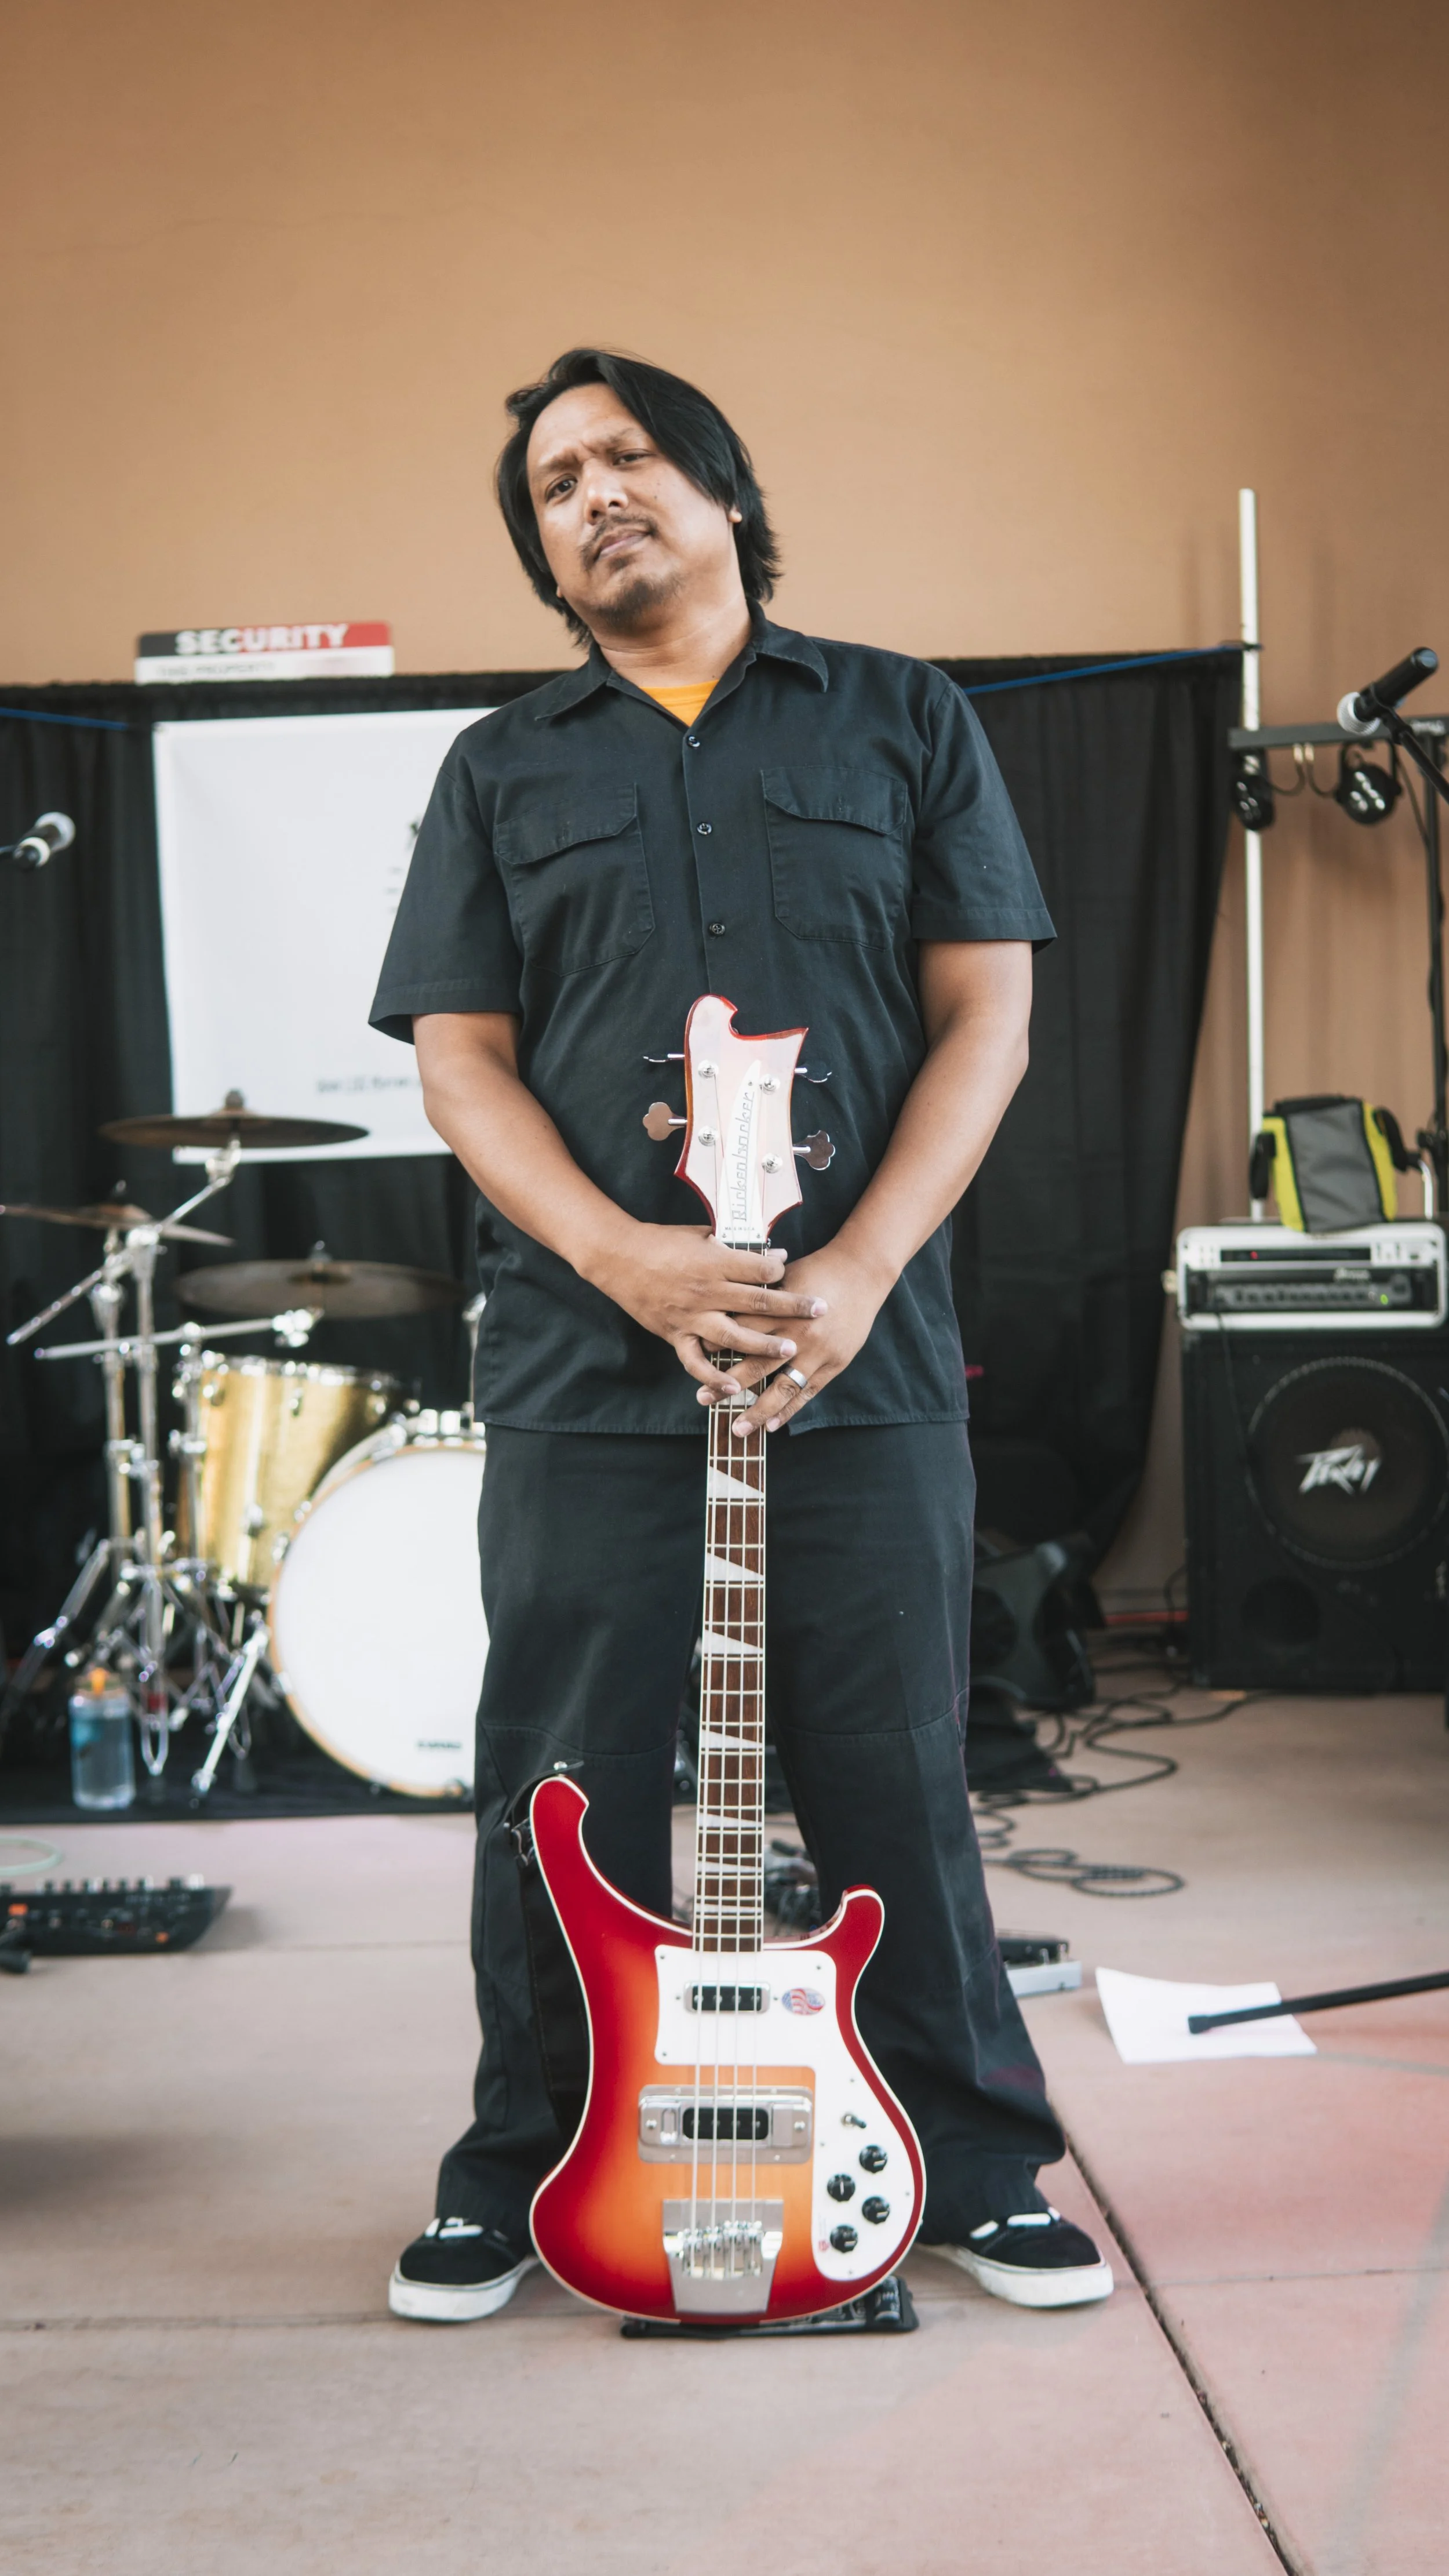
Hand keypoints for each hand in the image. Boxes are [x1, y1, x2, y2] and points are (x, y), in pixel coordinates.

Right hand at [592, 1222, 828, 1398]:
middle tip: (820, 1311)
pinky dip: (713, 1377)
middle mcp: (706, 1291)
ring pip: (733, 1337)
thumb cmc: (662, 1241)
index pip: (759, 1269)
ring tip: (789, 1352)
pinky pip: (696, 1362)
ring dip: (763, 1346)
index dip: (780, 1269)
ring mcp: (691, 1316)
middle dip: (792, 1308)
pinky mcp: (676, 1334)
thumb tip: (775, 1254)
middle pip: (757, 1303)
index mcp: (715, 1262)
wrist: (618, 1258)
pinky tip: (733, 1387)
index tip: (794, 1272)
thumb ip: (737, 1247)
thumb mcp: (702, 1234)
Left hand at [698, 1239, 891, 1435]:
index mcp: (780, 1310)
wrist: (862, 1272)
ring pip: (782, 1388)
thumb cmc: (817, 1269)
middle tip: (702, 1398)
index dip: (716, 1345)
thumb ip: (756, 1293)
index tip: (695, 1357)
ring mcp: (817, 1352)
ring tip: (738, 1429)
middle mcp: (797, 1335)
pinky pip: (807, 1392)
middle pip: (756, 1366)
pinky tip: (772, 1425)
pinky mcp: (834, 1363)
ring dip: (758, 1411)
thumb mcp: (783, 1275)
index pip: (741, 1332)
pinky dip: (789, 1410)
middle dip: (727, 1385)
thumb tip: (720, 1302)